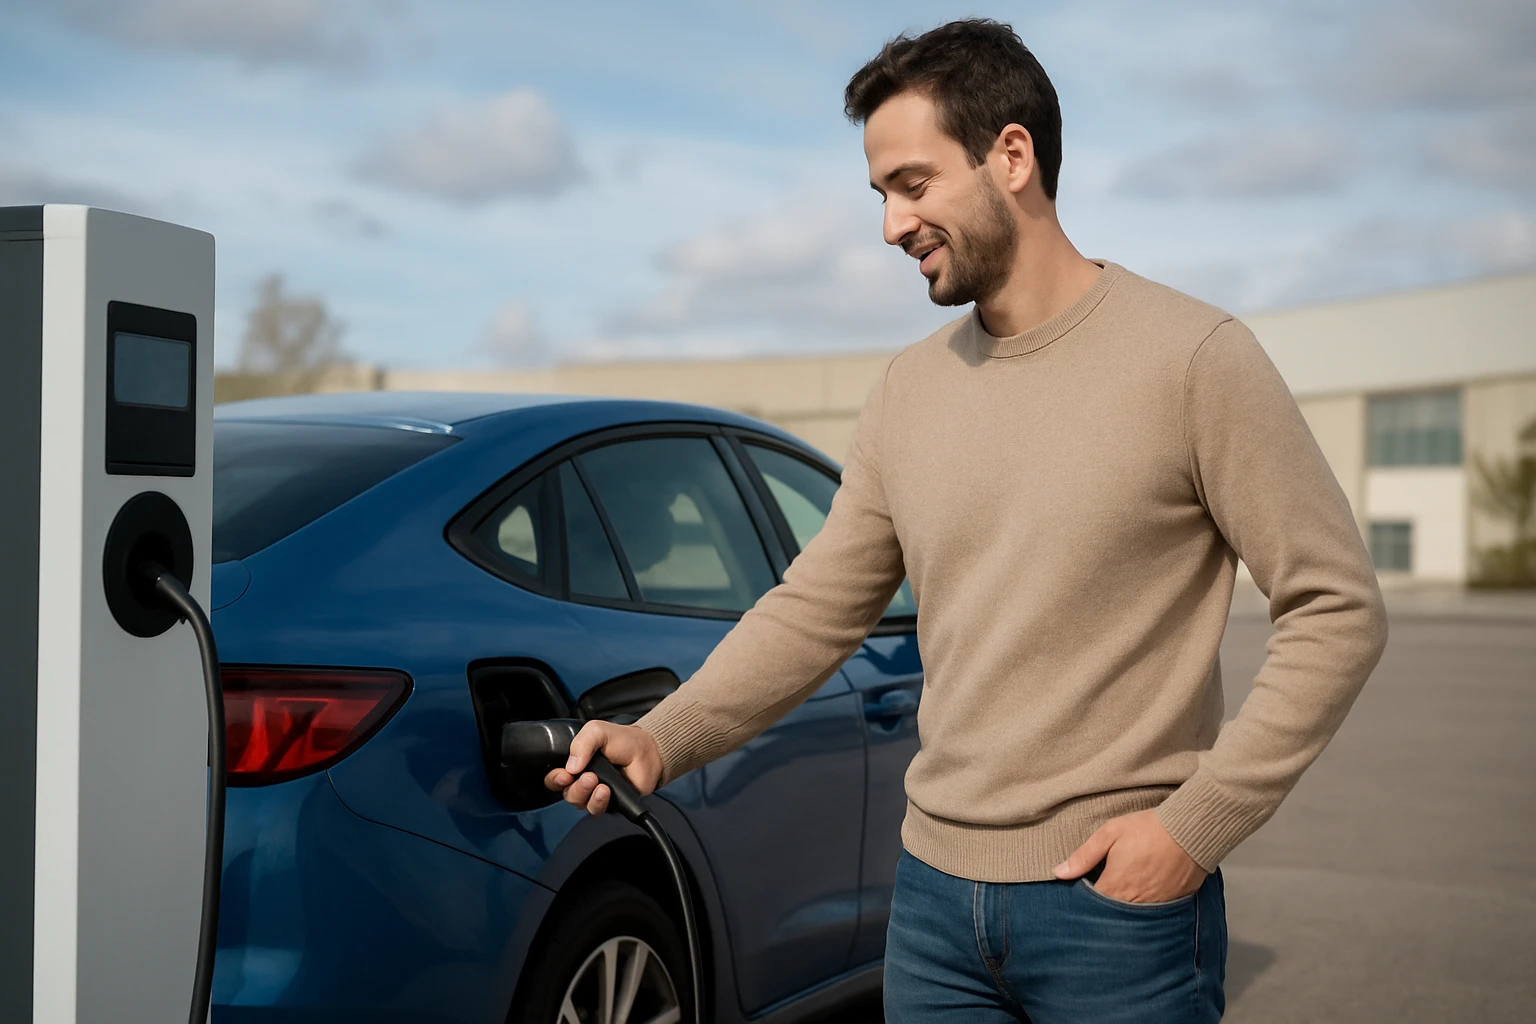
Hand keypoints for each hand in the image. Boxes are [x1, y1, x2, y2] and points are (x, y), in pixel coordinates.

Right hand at [543, 720, 663, 815]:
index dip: (555, 780)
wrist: (647, 751)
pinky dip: (599, 801)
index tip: (563, 775)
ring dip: (586, 793)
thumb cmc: (622, 741)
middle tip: (587, 776)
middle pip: (566, 793)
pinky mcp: (608, 803)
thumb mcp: (597, 731)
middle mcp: (582, 780)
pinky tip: (605, 790)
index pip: (555, 778)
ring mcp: (595, 793)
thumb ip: (581, 743)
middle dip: (573, 787)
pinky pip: (596, 810)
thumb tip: (570, 766)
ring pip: (579, 803)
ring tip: (598, 781)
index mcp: (575, 764)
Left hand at [1052, 810, 1206, 902]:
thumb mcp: (1110, 833)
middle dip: (1104, 910)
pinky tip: (1144, 894)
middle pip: (1111, 916)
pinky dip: (1146, 908)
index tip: (1083, 893)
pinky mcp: (1173, 904)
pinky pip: (1154, 914)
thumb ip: (1083, 855)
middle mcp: (1134, 901)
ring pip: (1132, 917)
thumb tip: (1058, 872)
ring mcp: (1155, 905)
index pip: (1092, 906)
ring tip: (1123, 894)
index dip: (1084, 902)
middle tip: (1102, 896)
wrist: (1190, 830)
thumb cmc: (1149, 829)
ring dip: (1124, 910)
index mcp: (1115, 886)